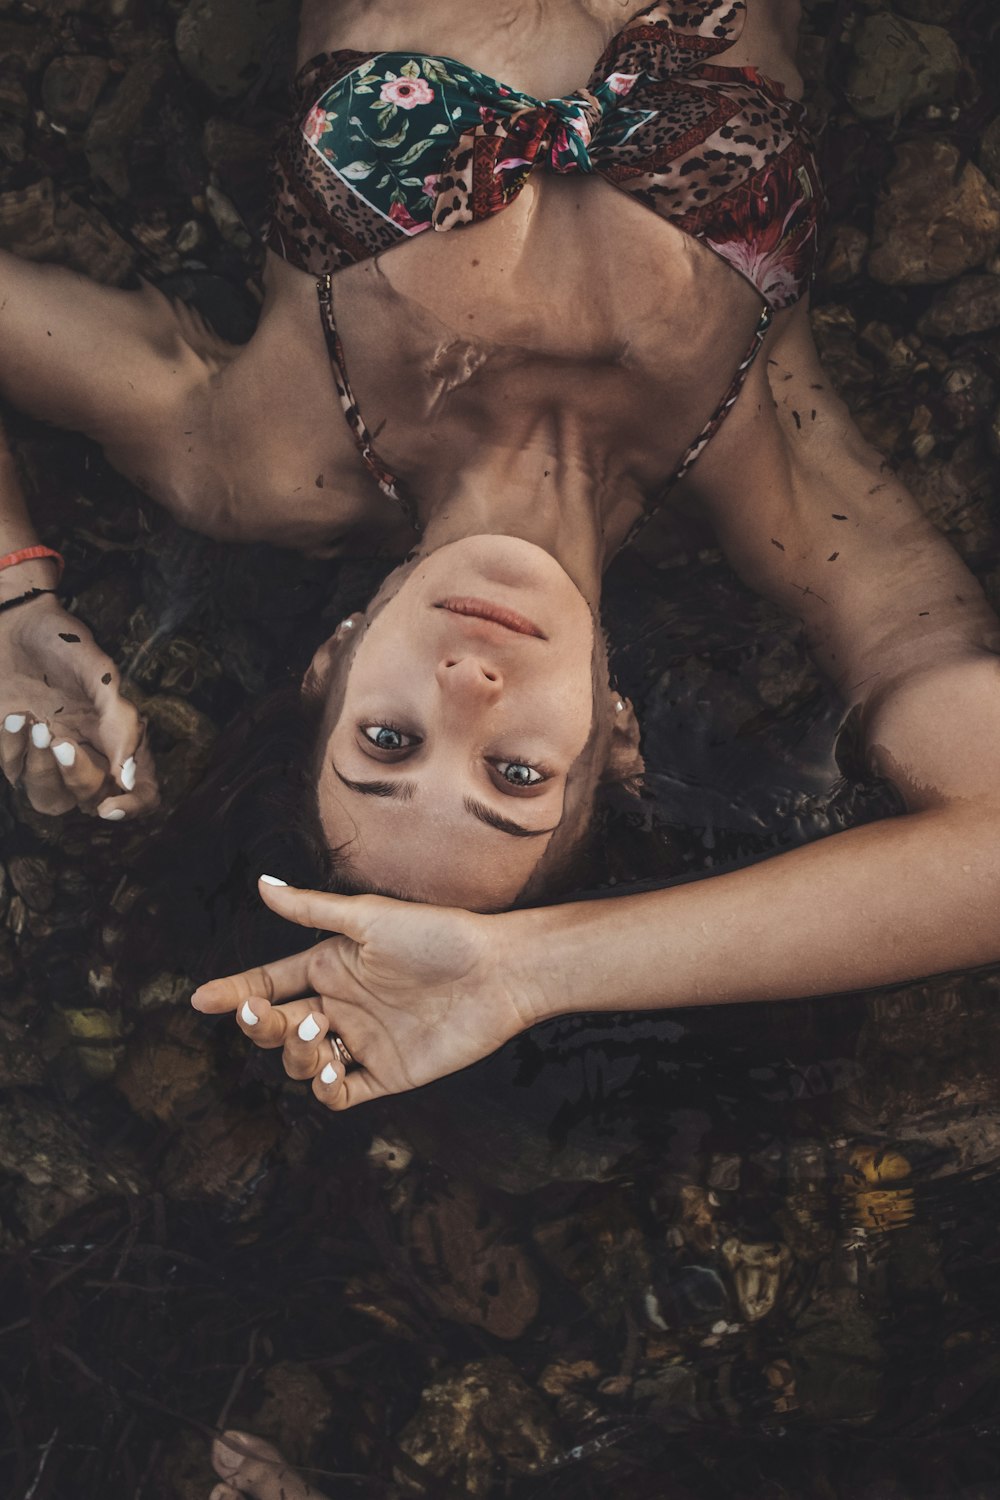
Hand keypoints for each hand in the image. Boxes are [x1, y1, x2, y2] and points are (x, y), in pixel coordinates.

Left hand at [0, 592, 157, 817]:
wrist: (14, 623)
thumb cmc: (63, 642)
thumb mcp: (99, 673)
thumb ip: (119, 722)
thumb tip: (127, 776)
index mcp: (118, 736)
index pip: (141, 788)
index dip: (133, 806)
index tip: (110, 807)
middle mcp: (89, 752)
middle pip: (93, 799)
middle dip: (78, 777)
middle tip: (60, 742)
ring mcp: (50, 756)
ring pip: (50, 799)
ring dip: (40, 771)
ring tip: (32, 725)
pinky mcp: (16, 752)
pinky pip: (14, 773)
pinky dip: (12, 748)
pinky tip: (13, 717)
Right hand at [190, 881, 536, 1108]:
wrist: (497, 972)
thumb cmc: (438, 935)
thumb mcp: (370, 918)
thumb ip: (313, 910)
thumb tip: (262, 884)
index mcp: (331, 967)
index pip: (270, 983)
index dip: (236, 992)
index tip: (202, 999)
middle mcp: (341, 1005)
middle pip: (278, 1026)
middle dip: (261, 1025)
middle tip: (266, 1015)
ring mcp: (363, 1042)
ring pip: (303, 1062)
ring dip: (297, 1054)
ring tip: (319, 1032)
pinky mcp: (388, 1074)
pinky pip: (342, 1094)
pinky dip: (326, 1090)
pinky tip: (330, 1073)